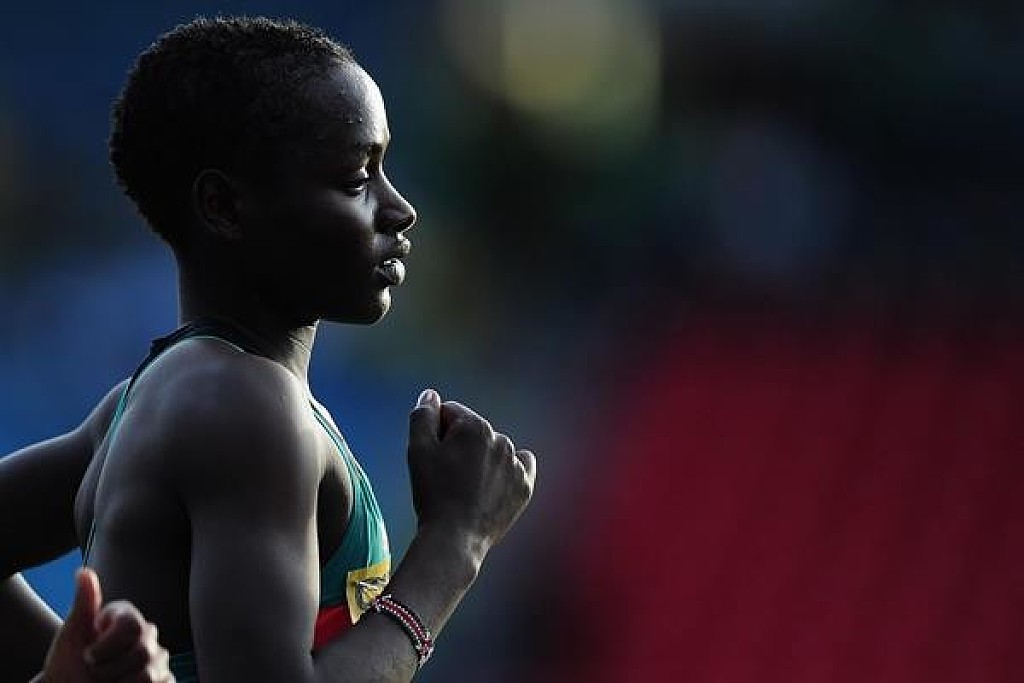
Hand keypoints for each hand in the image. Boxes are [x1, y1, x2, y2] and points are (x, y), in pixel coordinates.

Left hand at [41, 568, 173, 682]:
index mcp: (127, 618)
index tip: (88, 656)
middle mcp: (148, 635)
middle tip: (93, 675)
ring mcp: (159, 659)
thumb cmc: (68, 666)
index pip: (133, 626)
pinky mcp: (165, 681)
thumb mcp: (71, 636)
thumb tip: (83, 572)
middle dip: (110, 671)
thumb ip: (85, 604)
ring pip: (150, 676)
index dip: (107, 646)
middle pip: (142, 653)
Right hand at [407, 389, 535, 549]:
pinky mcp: (525, 486)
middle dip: (459, 446)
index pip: (450, 414)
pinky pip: (520, 467)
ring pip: (492, 450)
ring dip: (480, 460)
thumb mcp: (417, 450)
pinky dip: (507, 471)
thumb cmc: (433, 493)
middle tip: (446, 476)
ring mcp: (516, 464)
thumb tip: (431, 395)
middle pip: (472, 431)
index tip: (433, 458)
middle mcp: (501, 439)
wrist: (455, 537)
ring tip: (465, 487)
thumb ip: (422, 416)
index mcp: (475, 426)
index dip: (436, 434)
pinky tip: (494, 484)